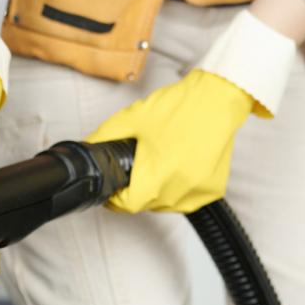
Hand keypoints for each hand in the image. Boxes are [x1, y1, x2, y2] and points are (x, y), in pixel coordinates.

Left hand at [88, 69, 255, 213]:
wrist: (216, 99)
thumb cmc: (178, 107)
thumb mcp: (133, 118)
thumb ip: (105, 136)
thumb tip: (88, 148)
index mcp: (159, 174)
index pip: (129, 204)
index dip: (116, 198)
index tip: (114, 188)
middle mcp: (181, 187)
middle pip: (147, 205)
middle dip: (136, 192)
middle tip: (136, 171)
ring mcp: (199, 191)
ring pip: (167, 205)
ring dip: (157, 194)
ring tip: (157, 168)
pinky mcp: (213, 189)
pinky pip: (187, 200)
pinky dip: (178, 191)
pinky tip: (176, 170)